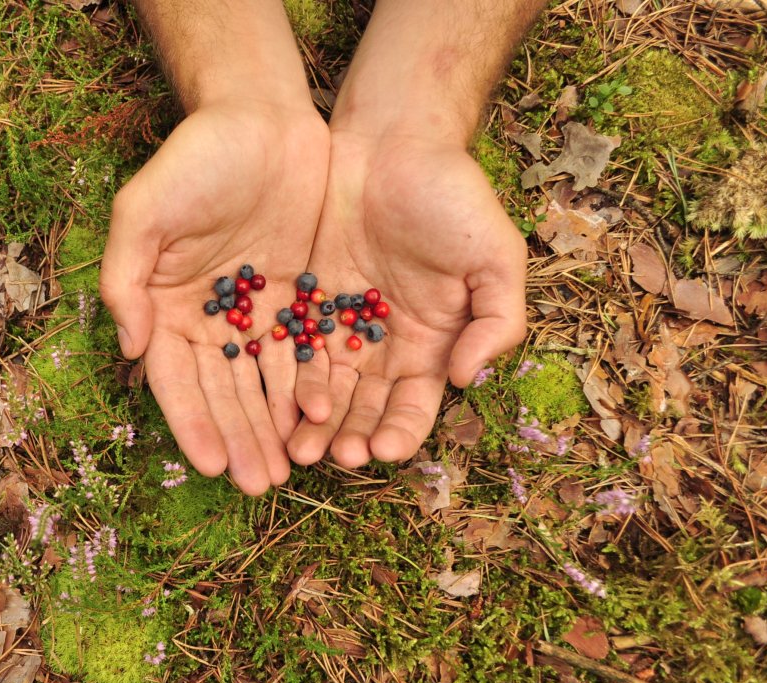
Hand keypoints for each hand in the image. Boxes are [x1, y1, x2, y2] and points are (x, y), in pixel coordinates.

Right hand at [101, 101, 329, 493]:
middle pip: (222, 393)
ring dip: (271, 431)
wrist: (262, 119)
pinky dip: (305, 392)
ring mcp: (252, 315)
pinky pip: (301, 357)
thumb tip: (132, 348)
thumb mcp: (145, 210)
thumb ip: (126, 278)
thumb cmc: (194, 160)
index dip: (192, 422)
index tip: (208, 465)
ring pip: (262, 385)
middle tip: (256, 486)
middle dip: (237, 440)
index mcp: (163, 308)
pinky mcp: (295, 303)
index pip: (176, 380)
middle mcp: (206, 321)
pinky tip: (317, 427)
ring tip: (286, 474)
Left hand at [285, 130, 527, 466]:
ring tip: (298, 448)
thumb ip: (495, 320)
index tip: (382, 449)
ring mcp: (340, 326)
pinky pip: (290, 350)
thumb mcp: (494, 256)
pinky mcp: (303, 303)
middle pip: (364, 407)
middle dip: (350, 436)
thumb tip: (465, 378)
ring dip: (313, 422)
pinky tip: (270, 404)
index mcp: (432, 343)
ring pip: (323, 389)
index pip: (414, 404)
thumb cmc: (452, 196)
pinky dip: (282, 380)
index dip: (400, 431)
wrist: (392, 141)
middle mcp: (384, 346)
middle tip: (333, 458)